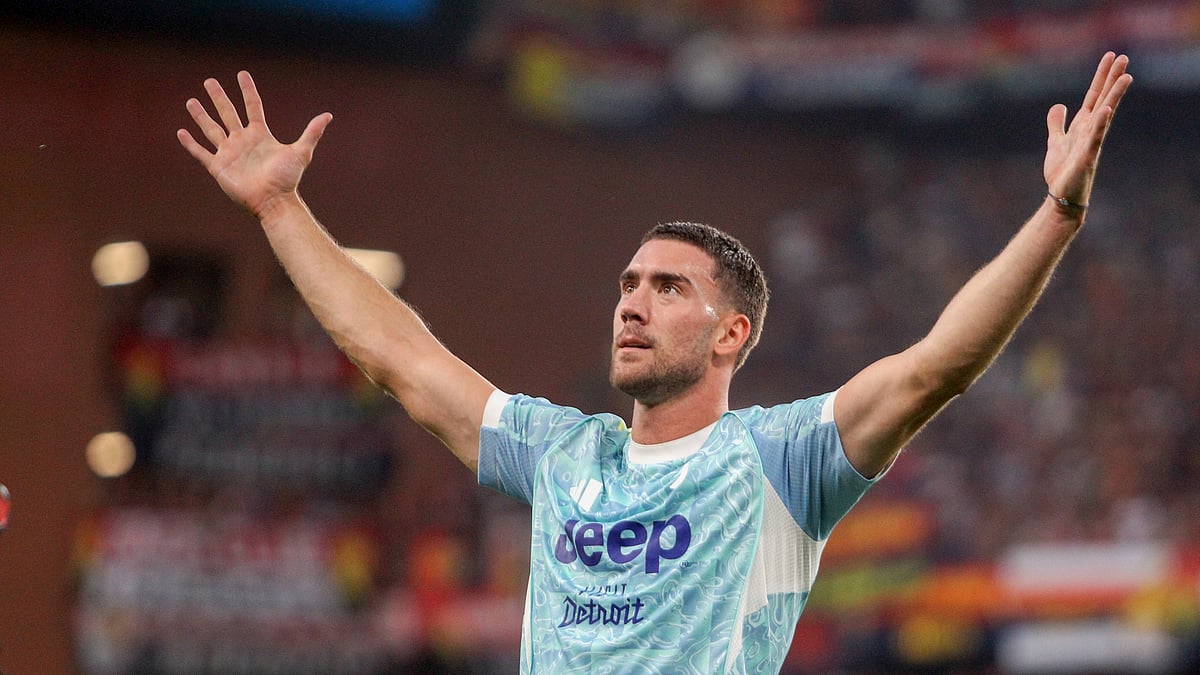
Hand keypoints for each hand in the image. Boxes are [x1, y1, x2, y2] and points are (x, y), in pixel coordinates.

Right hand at [177, 71, 332, 218]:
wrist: (274, 201)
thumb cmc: (287, 179)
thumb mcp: (301, 152)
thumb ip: (312, 133)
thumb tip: (328, 115)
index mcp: (260, 135)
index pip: (252, 107)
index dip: (248, 91)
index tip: (242, 74)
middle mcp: (243, 141)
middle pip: (228, 113)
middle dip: (219, 98)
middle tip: (210, 82)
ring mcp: (229, 153)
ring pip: (211, 129)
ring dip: (201, 116)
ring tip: (191, 101)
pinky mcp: (218, 167)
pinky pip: (201, 152)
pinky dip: (190, 143)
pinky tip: (181, 132)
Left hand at [1043, 52, 1131, 208]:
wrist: (1062, 196)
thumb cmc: (1062, 171)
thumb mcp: (1055, 142)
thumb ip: (1057, 124)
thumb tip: (1059, 105)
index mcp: (1082, 125)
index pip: (1094, 96)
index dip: (1102, 77)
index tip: (1111, 57)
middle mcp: (1090, 130)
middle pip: (1103, 99)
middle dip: (1112, 79)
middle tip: (1124, 57)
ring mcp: (1090, 142)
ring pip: (1104, 115)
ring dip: (1114, 96)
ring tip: (1126, 77)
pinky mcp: (1086, 157)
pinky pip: (1094, 138)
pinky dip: (1100, 125)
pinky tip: (1106, 111)